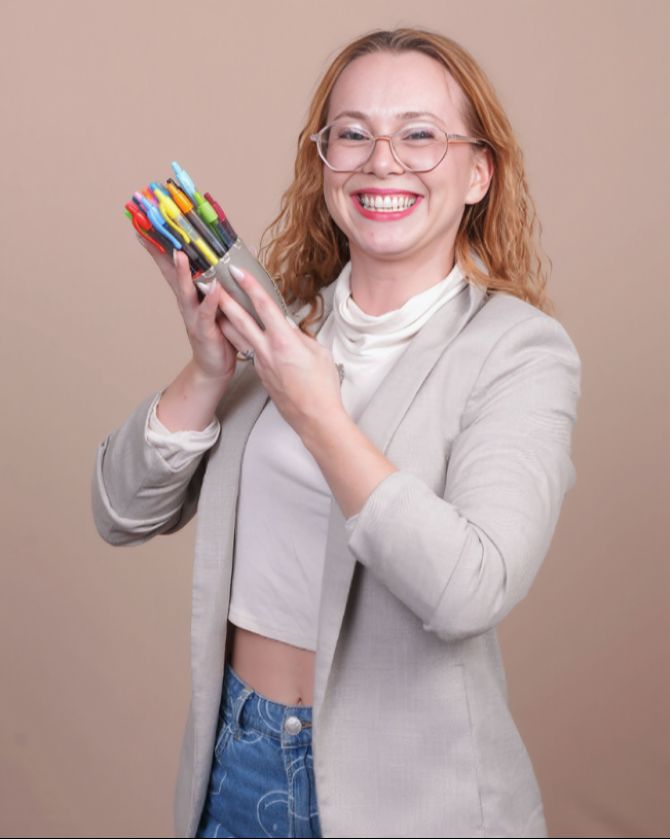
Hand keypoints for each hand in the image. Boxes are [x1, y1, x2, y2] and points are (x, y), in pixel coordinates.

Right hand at [135, 235, 237, 381]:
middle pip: (171, 273)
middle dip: (162, 253)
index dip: (160, 247)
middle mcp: (186, 302)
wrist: (215, 366)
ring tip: (180, 253)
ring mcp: (193, 316)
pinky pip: (207, 312)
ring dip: (182, 272)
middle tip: (151, 232)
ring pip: (186, 291)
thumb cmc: (219, 332)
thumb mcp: (219, 301)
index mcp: (189, 293)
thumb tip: (238, 254)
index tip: (145, 226)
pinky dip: (211, 299)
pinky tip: (214, 286)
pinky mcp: (205, 330)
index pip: (171, 265)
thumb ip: (224, 279)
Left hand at [217, 265, 344, 436]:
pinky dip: (241, 338)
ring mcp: (261, 364)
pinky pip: (248, 351)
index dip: (250, 285)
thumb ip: (300, 337)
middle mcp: (267, 351)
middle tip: (210, 284)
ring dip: (226, 319)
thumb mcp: (318, 353)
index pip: (264, 306)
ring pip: (239, 336)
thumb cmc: (322, 387)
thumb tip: (289, 329)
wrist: (314, 418)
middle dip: (225, 299)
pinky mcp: (261, 374)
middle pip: (240, 320)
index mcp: (284, 341)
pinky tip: (239, 332)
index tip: (238, 271)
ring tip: (216, 305)